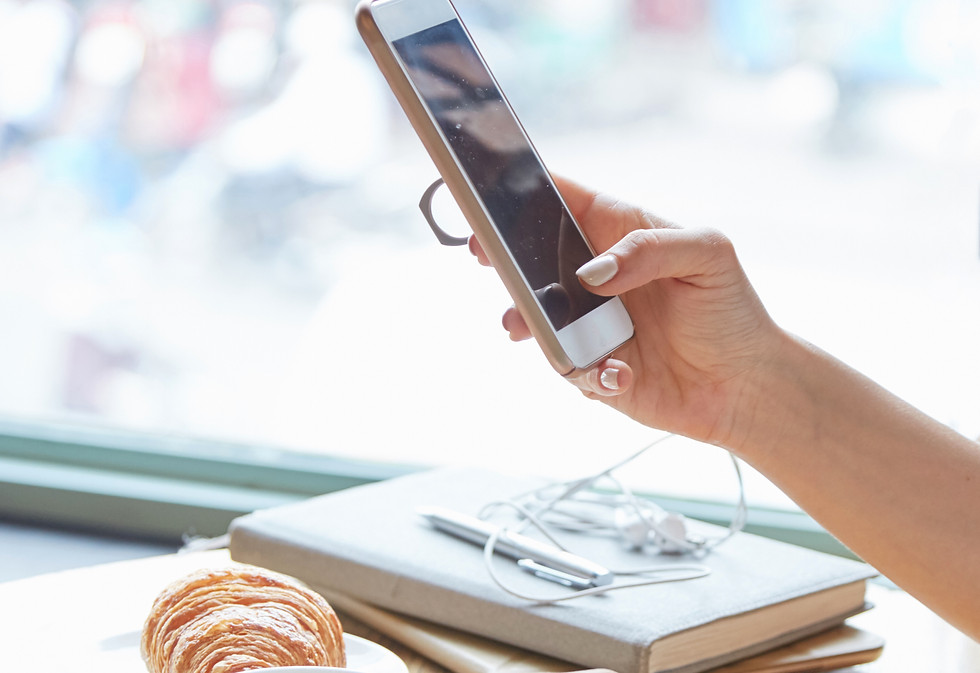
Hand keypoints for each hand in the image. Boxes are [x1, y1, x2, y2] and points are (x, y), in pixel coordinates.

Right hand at [471, 177, 783, 447]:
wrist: (746, 385)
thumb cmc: (731, 309)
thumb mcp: (707, 256)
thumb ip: (648, 250)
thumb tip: (590, 274)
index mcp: (617, 233)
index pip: (560, 199)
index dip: (520, 189)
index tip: (490, 191)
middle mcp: (593, 276)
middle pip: (531, 256)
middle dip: (502, 254)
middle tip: (485, 253)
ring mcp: (587, 323)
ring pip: (534, 315)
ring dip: (525, 319)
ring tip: (522, 325)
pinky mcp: (590, 367)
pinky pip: (567, 367)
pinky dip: (586, 372)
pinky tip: (618, 374)